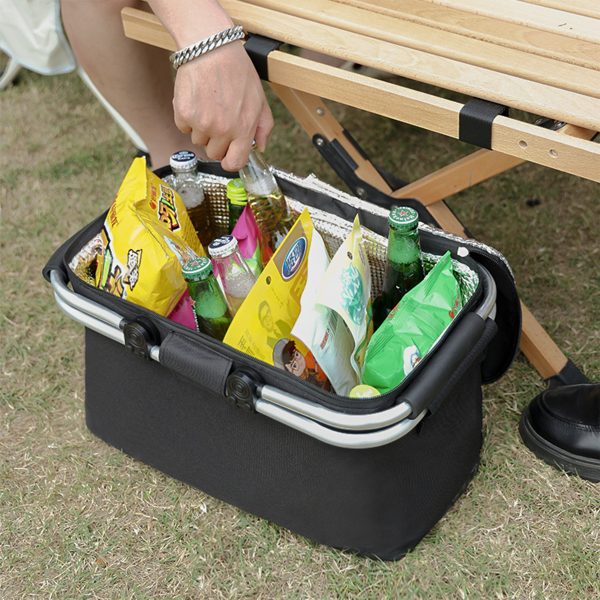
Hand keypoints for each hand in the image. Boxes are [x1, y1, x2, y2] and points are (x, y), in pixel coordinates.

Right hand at [172, 41, 272, 170]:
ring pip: (198, 141)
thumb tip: (259, 147)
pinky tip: (196, 100)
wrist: (212, 48)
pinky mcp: (184, 115)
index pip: (234, 163)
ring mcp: (202, 124)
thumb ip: (263, 127)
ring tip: (208, 105)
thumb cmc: (237, 71)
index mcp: (243, 129)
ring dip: (201, 129)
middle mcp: (222, 130)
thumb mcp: (260, 100)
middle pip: (214, 154)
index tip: (228, 155)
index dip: (230, 161)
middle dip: (216, 142)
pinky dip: (187, 118)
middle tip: (218, 121)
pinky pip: (184, 127)